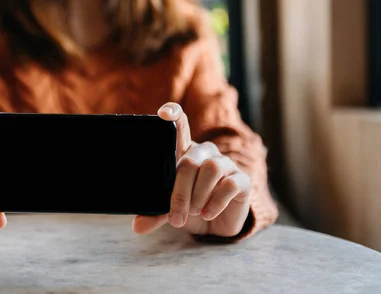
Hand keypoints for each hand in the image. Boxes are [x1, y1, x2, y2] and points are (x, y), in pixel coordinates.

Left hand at [132, 102, 251, 236]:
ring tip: (194, 212)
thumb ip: (155, 214)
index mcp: (185, 153)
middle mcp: (206, 153)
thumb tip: (137, 226)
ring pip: (211, 168)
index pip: (180, 127)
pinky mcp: (242, 180)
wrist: (217, 225)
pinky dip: (215, 202)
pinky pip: (228, 185)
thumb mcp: (170, 211)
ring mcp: (225, 164)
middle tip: (176, 216)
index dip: (174, 115)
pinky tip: (208, 214)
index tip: (163, 114)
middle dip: (180, 192)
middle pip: (190, 161)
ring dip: (198, 195)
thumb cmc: (190, 207)